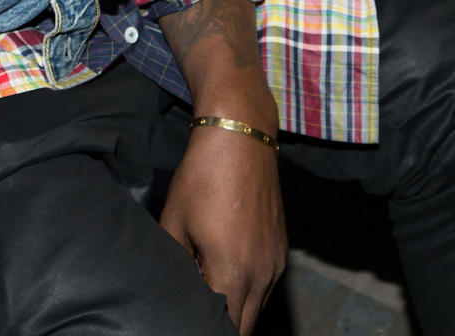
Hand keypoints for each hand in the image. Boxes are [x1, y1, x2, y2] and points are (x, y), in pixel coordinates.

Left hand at [160, 121, 286, 332]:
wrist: (241, 137)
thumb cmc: (202, 177)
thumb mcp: (174, 221)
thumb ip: (173, 264)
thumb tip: (172, 287)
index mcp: (232, 274)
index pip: (222, 326)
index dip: (202, 324)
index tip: (187, 316)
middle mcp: (261, 276)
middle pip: (244, 326)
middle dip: (222, 323)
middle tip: (197, 309)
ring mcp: (276, 263)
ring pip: (257, 308)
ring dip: (237, 308)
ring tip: (210, 289)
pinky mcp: (282, 250)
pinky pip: (266, 286)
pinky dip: (249, 289)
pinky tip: (228, 271)